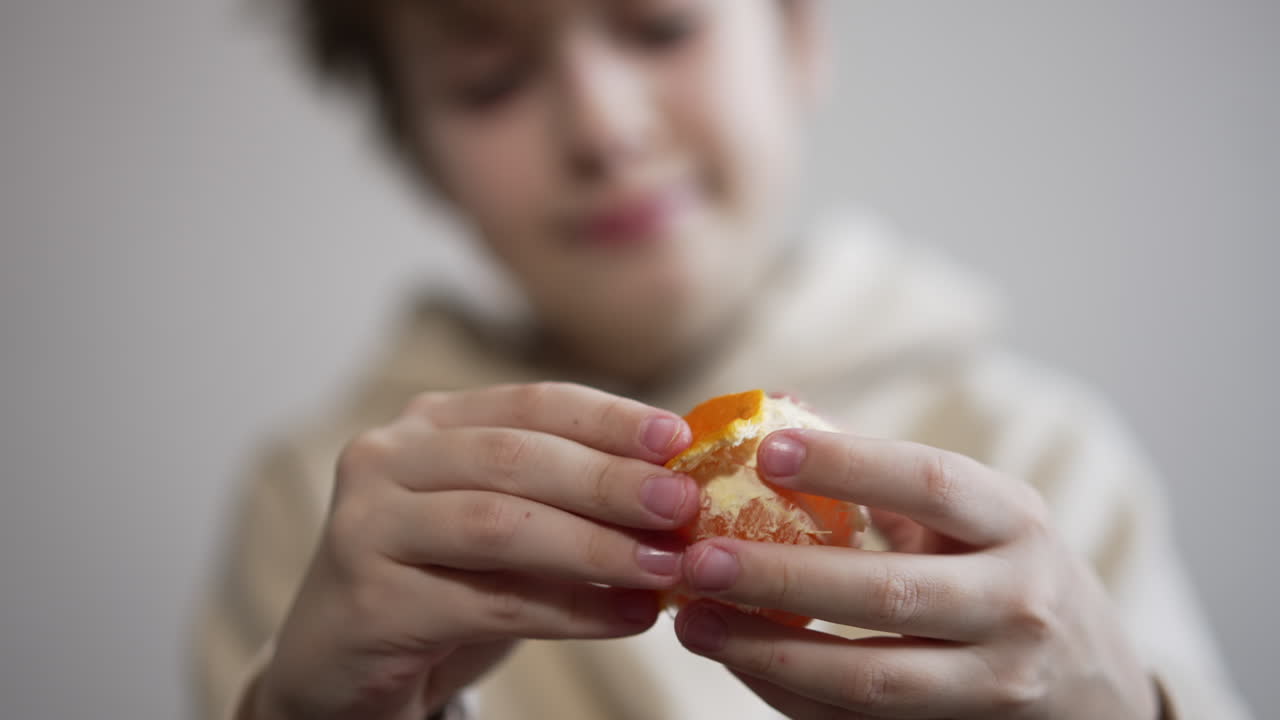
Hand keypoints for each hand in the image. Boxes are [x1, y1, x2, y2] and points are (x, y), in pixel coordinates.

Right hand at [254, 383, 697, 719]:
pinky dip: (571, 610)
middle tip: (682, 504)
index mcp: (428, 424)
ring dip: (595, 546)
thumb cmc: (441, 587)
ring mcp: (366, 525)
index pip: (532, 404)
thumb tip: (677, 484)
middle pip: (515, 456)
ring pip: (499, 524)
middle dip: (608, 480)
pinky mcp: (367, 599)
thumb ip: (566, 498)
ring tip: (668, 568)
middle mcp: (386, 458)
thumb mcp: (505, 526)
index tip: (678, 439)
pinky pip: (490, 601)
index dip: (609, 418)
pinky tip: (629, 617)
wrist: (340, 670)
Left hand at [673, 429, 1159, 718]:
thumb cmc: (1007, 573)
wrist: (1097, 688)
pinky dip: (786, 693)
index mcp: (1014, 521)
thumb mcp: (979, 516)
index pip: (931, 482)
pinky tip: (734, 658)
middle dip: (783, 578)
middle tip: (700, 559)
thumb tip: (779, 410)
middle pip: (889, 592)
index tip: (768, 451)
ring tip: (693, 621)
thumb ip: (888, 476)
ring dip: (768, 651)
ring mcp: (996, 682)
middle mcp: (1018, 601)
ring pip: (869, 678)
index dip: (849, 465)